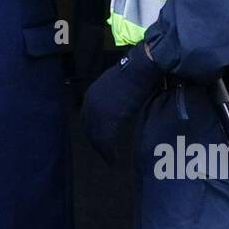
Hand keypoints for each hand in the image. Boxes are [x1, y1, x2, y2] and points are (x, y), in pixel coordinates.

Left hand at [80, 44, 160, 165]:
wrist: (141, 67)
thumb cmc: (135, 73)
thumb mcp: (118, 86)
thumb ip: (112, 98)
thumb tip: (117, 109)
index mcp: (92, 94)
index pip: (86, 118)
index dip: (92, 132)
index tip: (98, 142)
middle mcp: (91, 102)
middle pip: (89, 129)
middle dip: (96, 143)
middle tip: (105, 155)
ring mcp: (99, 110)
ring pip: (97, 136)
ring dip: (103, 151)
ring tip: (110, 160)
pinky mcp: (111, 117)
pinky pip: (107, 139)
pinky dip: (109, 152)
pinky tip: (113, 160)